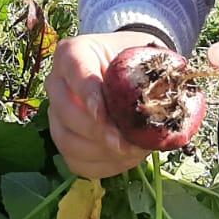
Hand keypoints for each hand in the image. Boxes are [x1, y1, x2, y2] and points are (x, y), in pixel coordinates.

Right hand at [46, 30, 166, 178]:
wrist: (127, 72)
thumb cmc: (133, 61)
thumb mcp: (139, 56)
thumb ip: (144, 71)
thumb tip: (163, 99)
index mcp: (71, 53)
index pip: (75, 73)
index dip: (88, 96)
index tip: (104, 114)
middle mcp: (56, 83)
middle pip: (66, 113)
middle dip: (98, 133)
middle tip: (127, 144)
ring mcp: (56, 113)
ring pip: (66, 141)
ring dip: (101, 153)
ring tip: (132, 152)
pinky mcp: (64, 138)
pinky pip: (75, 161)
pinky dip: (102, 166)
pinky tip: (125, 160)